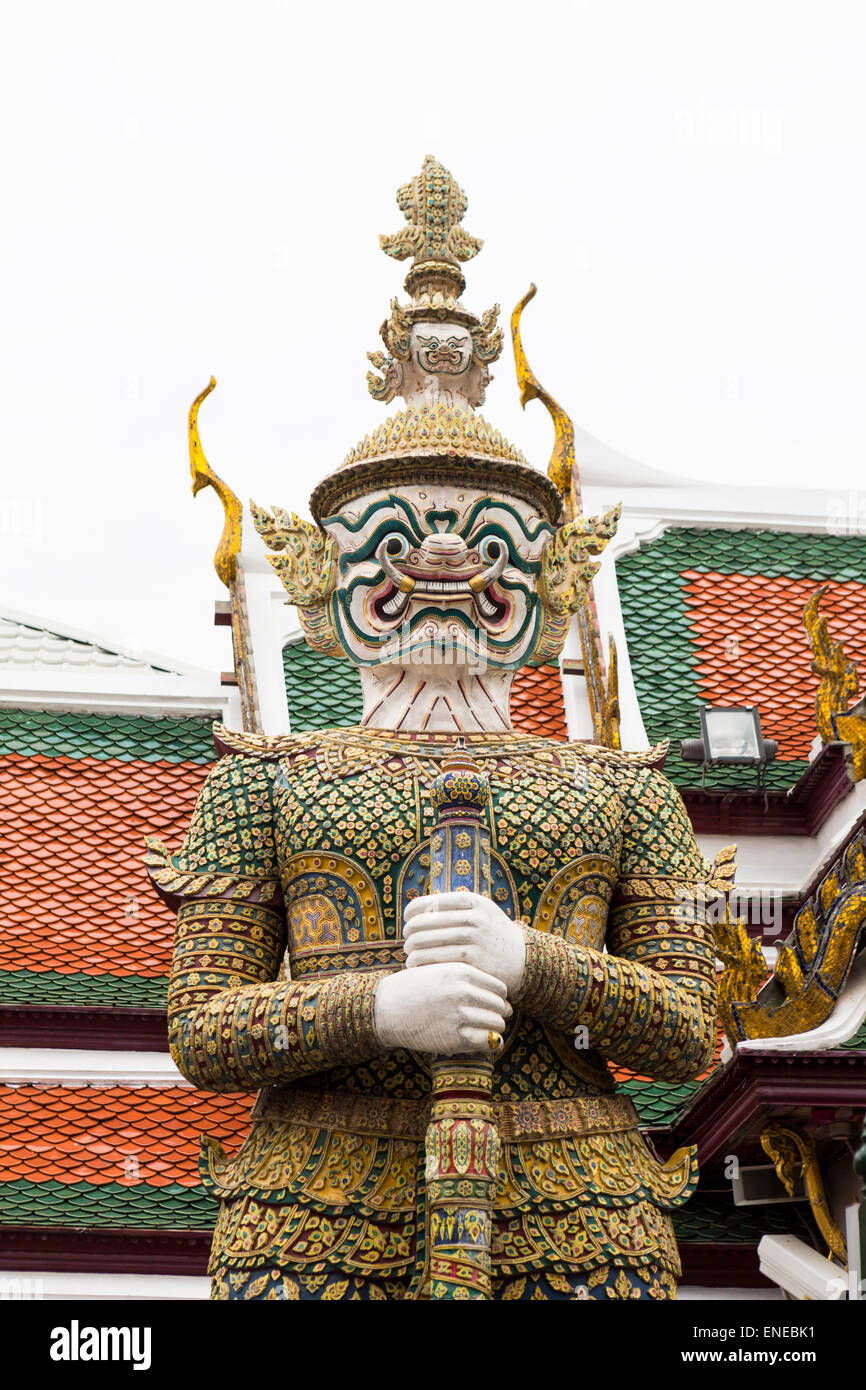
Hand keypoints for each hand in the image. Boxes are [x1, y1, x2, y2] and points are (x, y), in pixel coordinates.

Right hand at [373, 962, 511, 1054]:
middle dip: (500, 1014)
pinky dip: (492, 1043)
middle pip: (500, 1006)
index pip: (499, 987)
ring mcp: (460, 1015)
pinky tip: (491, 1043)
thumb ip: (466, 975)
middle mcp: (463, 992)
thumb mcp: (439, 969)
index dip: (500, 998)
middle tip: (496, 1019)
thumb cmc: (412, 988)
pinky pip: (487, 1041)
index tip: (496, 1004)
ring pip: (496, 1024)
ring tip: (491, 1031)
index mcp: (462, 972)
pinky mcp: (455, 1038)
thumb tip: (496, 991)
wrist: (385, 1008)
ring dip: (497, 1029)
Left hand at [402, 891, 525, 995]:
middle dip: (410, 933)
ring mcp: (474, 938)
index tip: (407, 919)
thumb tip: (417, 909)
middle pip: (424, 923)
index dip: (412, 911)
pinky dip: (421, 963)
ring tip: (409, 955)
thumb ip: (455, 907)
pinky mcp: (473, 960)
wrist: (522, 959)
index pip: (430, 902)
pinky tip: (416, 966)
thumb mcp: (481, 911)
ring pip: (427, 943)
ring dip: (412, 951)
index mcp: (472, 901)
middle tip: (406, 941)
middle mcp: (474, 917)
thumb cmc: (492, 934)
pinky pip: (437, 960)